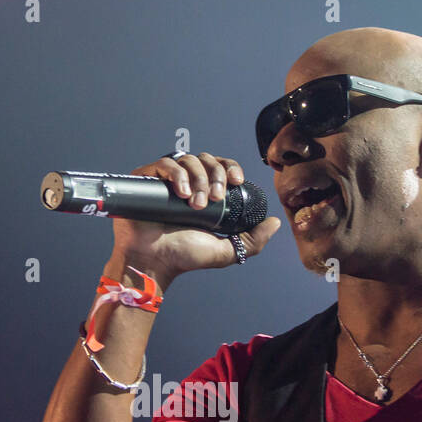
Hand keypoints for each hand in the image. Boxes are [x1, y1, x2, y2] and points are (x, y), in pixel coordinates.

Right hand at [109, 153, 280, 282]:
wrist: (155, 262)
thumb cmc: (184, 257)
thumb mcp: (225, 250)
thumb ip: (252, 241)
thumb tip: (274, 222)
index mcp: (203, 193)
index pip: (220, 167)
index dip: (229, 168)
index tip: (236, 181)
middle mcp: (185, 183)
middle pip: (206, 160)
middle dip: (215, 176)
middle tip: (214, 198)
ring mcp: (165, 180)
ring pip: (188, 160)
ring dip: (198, 179)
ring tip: (195, 204)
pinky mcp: (146, 179)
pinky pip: (165, 164)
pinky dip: (177, 174)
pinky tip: (182, 193)